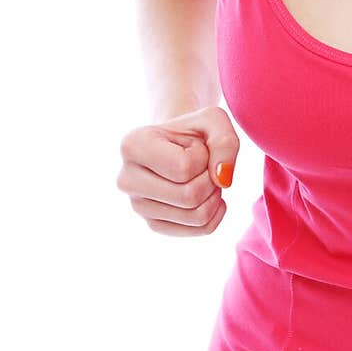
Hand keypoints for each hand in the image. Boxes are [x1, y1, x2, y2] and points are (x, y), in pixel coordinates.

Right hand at [116, 105, 239, 236]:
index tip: (195, 146)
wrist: (178, 145)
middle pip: (189, 197)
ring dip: (214, 195)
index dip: (203, 156)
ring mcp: (137, 206)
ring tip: (204, 177)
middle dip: (211, 179)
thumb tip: (223, 179)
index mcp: (133, 145)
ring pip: (196, 217)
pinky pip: (201, 229)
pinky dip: (216, 212)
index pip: (183, 167)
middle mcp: (126, 179)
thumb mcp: (214, 121)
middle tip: (207, 165)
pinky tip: (208, 195)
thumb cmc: (194, 131)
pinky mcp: (153, 224)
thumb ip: (224, 142)